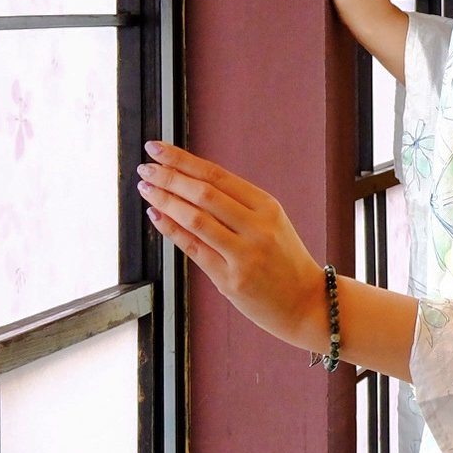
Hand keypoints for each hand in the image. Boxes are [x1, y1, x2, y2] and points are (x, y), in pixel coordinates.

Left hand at [138, 143, 326, 351]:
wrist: (307, 304)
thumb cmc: (284, 262)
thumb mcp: (271, 224)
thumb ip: (236, 206)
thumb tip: (188, 183)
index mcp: (267, 206)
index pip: (217, 174)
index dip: (182, 160)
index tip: (158, 149)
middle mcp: (258, 227)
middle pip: (204, 193)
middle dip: (169, 177)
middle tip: (145, 168)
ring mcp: (244, 255)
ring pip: (195, 219)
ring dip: (165, 201)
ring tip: (146, 189)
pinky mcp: (230, 280)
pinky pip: (193, 249)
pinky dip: (171, 230)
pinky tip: (156, 216)